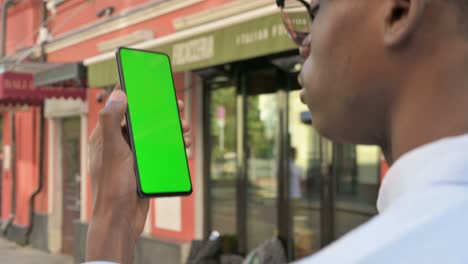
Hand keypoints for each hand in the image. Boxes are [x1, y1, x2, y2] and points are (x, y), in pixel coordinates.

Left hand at [86, 85, 190, 263]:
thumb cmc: (113, 187)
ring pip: (153, 135)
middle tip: (177, 107)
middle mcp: (118, 144)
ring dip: (170, 129)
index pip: (119, 107)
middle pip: (141, 120)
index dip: (134, 94)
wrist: (121, 220)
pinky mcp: (143, 167)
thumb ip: (112, 122)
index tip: (149, 83)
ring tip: (185, 128)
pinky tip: (184, 146)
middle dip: (160, 112)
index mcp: (105, 137)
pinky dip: (172, 146)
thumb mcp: (113, 151)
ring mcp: (132, 156)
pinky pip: (159, 151)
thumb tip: (119, 94)